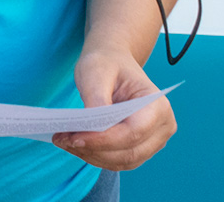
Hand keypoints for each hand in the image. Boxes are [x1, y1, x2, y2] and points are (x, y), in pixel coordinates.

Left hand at [54, 49, 174, 170]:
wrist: (112, 62)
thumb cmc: (107, 63)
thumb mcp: (96, 71)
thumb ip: (96, 99)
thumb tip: (92, 129)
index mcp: (157, 105)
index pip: (133, 132)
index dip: (104, 140)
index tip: (75, 138)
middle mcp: (162, 127)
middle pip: (128, 151)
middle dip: (93, 149)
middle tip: (61, 139)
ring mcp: (153, 141)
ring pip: (122, 161)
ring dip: (91, 156)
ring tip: (64, 141)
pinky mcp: (139, 148)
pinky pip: (117, 160)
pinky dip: (94, 156)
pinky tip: (74, 144)